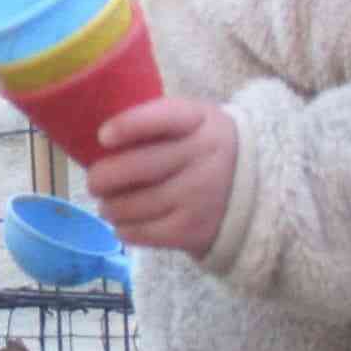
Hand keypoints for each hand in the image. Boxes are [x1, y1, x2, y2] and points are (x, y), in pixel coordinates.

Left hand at [87, 95, 238, 257]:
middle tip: (94, 182)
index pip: (162, 117)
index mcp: (200, 120)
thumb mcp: (193, 121)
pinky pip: (143, 233)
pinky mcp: (193, 230)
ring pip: (135, 204)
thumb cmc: (203, 148)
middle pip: (138, 167)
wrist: (256, 190)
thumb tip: (99, 143)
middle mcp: (204, 156)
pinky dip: (124, 229)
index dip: (128, 126)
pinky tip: (123, 223)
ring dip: (110, 207)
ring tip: (108, 205)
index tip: (103, 137)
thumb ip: (155, 123)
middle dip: (103, 177)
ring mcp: (200, 196)